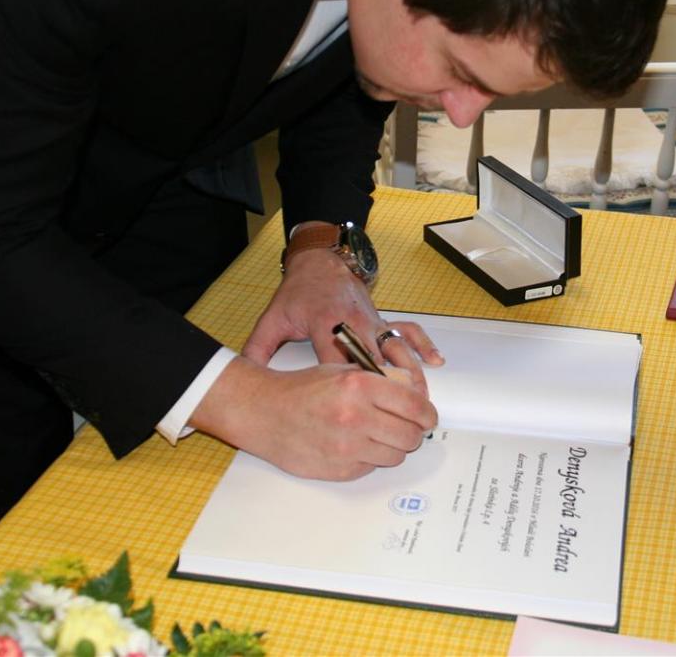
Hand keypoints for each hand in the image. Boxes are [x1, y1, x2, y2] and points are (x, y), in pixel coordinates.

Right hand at [189, 354, 437, 480]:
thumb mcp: (343, 370)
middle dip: (413, 432)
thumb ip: (380, 380)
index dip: (427, 414)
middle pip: (411, 435)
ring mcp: (347, 447)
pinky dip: (369, 458)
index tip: (428, 417)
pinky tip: (353, 445)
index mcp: (360, 386)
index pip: (415, 406)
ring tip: (376, 435)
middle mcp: (356, 417)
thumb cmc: (302, 388)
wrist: (264, 412)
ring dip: (392, 447)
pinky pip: (372, 467)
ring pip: (395, 455)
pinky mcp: (339, 470)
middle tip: (407, 428)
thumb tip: (414, 392)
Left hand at [242, 241, 443, 390]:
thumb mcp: (273, 319)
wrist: (320, 262)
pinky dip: (423, 346)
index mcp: (326, 324)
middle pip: (374, 359)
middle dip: (386, 387)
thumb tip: (239, 375)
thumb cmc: (298, 293)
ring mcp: (372, 321)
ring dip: (410, 373)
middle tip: (398, 414)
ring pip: (397, 349)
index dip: (347, 384)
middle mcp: (354, 323)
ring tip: (421, 399)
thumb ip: (258, 348)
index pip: (338, 359)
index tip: (355, 409)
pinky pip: (409, 331)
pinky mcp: (383, 319)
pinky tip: (436, 362)